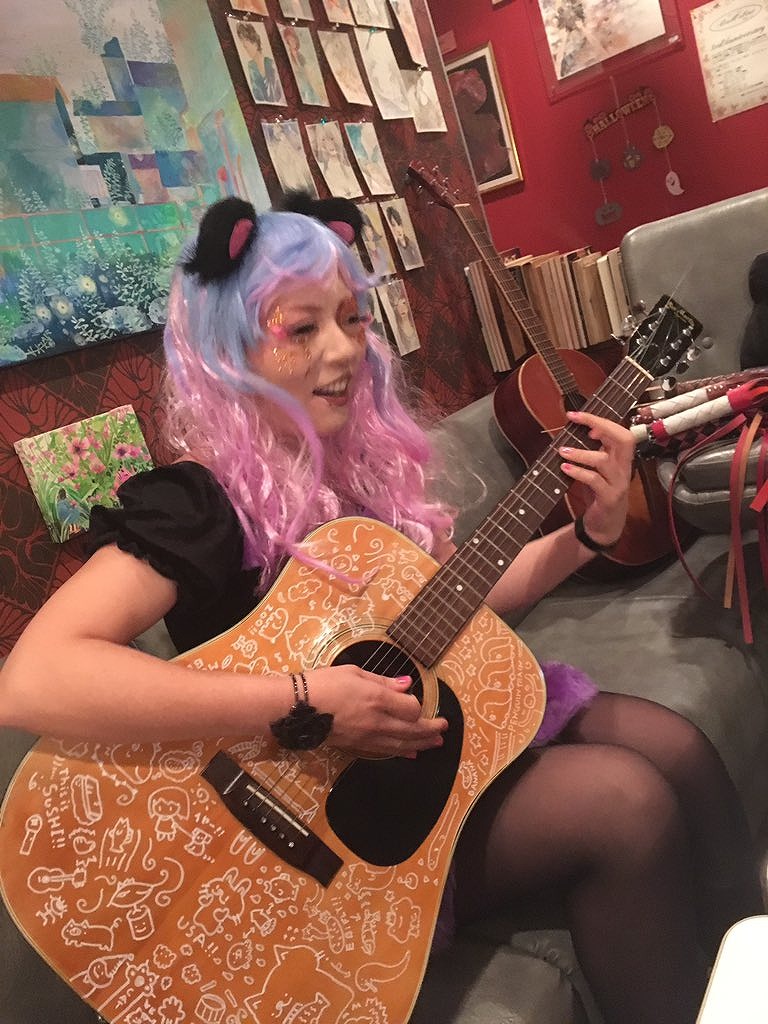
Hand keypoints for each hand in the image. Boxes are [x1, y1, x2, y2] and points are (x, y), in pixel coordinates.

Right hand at [305, 665, 446, 757]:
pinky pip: (386, 751)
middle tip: (444, 729)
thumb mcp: (354, 672)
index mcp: (377, 699)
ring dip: (422, 744)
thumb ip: (383, 681)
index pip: (412, 708)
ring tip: (436, 744)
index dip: (419, 705)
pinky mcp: (358, 746)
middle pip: (412, 730)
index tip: (413, 697)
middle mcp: (377, 722)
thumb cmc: (324, 683)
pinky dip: (402, 751)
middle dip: (431, 730)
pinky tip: (411, 753)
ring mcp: (367, 737)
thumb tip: (407, 685)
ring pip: (402, 744)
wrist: (296, 707)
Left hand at [559, 410, 635, 546]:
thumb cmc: (599, 494)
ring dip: (581, 453)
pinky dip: (578, 472)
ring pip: (604, 460)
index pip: (620, 432)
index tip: (578, 415)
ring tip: (562, 451)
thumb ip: (593, 452)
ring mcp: (618, 483)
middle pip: (623, 439)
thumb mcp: (597, 470)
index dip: (602, 421)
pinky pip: (595, 481)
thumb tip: (578, 430)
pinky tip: (565, 468)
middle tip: (576, 421)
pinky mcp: (609, 498)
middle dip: (600, 425)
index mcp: (622, 459)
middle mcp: (624, 468)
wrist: (605, 526)